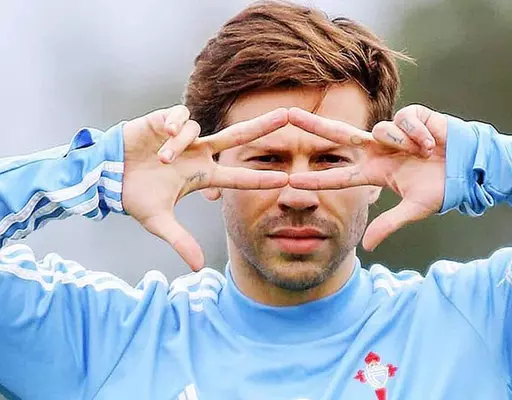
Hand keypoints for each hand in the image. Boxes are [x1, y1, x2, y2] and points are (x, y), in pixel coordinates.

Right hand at [122, 105, 288, 270]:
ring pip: (197, 131)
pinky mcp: (164, 121)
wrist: (106, 175)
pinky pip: (179, 117)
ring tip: (161, 160)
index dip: (261, 178)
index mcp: (202, 175)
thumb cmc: (133, 196)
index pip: (239, 177)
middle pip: (238, 136)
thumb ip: (180, 240)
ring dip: (180, 146)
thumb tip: (197, 267)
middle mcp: (199, 153)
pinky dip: (175, 125)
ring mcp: (184, 137)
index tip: (287, 180)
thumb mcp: (158, 221)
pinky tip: (163, 133)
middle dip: (262, 126)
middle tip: (288, 114)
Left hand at [288, 104, 446, 250]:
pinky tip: (432, 142)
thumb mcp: (414, 209)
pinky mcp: (413, 116)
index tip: (290, 182)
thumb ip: (388, 224)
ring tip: (425, 153)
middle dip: (314, 125)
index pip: (340, 175)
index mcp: (376, 172)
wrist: (471, 168)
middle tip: (287, 115)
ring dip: (403, 143)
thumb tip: (365, 246)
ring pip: (381, 130)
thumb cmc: (443, 189)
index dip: (317, 179)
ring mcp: (395, 133)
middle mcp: (380, 151)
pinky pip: (404, 120)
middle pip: (340, 136)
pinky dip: (418, 133)